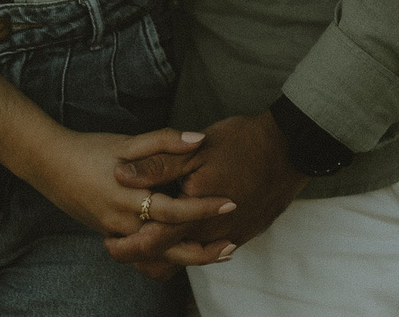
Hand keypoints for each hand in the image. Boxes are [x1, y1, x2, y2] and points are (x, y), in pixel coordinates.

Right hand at [27, 127, 236, 240]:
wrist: (49, 165)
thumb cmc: (90, 149)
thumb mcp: (127, 141)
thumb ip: (164, 140)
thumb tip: (199, 139)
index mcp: (129, 197)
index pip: (173, 210)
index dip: (203, 208)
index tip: (230, 203)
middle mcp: (123, 222)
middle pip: (168, 246)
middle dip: (202, 250)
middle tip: (232, 245)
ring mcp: (115, 233)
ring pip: (156, 254)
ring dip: (188, 255)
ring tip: (217, 252)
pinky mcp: (111, 235)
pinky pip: (142, 251)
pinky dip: (166, 253)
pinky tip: (185, 248)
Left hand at [106, 109, 307, 272]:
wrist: (291, 148)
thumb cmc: (242, 143)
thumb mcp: (196, 148)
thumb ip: (158, 164)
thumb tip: (120, 174)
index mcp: (194, 213)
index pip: (152, 241)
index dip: (127, 245)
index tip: (107, 242)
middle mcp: (213, 233)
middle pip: (170, 255)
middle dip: (141, 255)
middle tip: (116, 248)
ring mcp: (231, 236)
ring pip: (191, 255)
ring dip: (166, 254)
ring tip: (144, 246)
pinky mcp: (245, 232)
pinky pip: (213, 250)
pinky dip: (193, 249)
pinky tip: (184, 238)